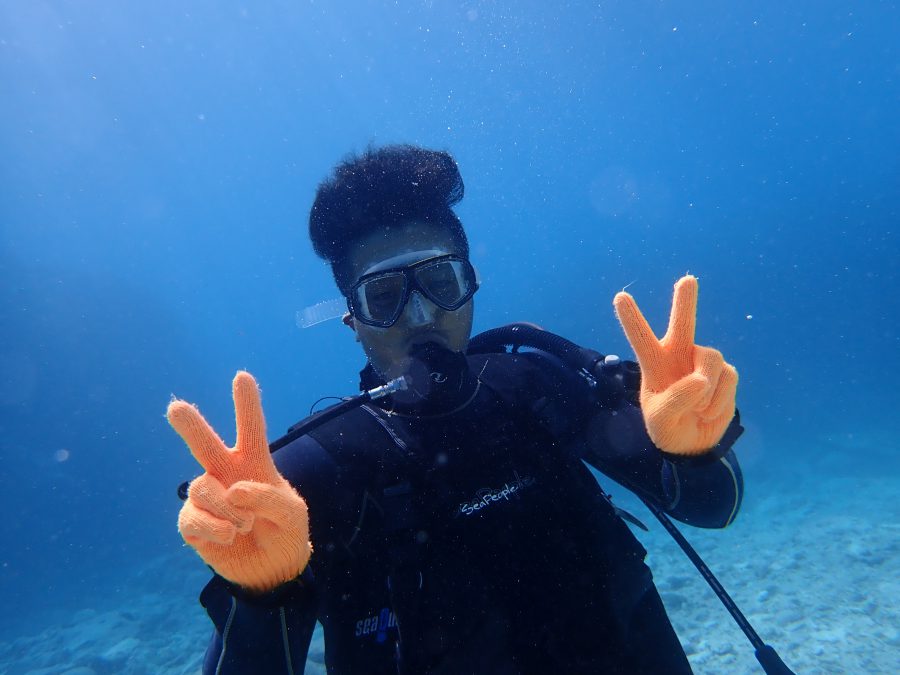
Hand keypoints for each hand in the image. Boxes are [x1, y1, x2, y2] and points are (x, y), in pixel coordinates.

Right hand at [168, 371, 311, 592]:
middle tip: (176, 408)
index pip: (251, 429)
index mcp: (255, 463)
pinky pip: (192, 518)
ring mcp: (207, 496)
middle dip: (190, 425)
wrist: (273, 569)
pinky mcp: (193, 522)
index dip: (246, 404)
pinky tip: (228, 536)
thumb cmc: (286, 531)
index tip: (242, 377)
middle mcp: (226, 473)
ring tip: (244, 525)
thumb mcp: (292, 513)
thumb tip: (233, 490)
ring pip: (202, 487)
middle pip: (204, 444)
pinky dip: (213, 528)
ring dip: (226, 508)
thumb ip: (269, 497)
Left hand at [613, 275, 737, 454]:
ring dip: (707, 390)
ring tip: (697, 409)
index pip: (641, 338)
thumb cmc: (668, 427)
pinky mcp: (725, 373)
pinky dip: (720, 400)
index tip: (620, 296)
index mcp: (654, 363)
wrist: (692, 443)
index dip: (631, 318)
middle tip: (687, 280)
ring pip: (710, 359)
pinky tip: (709, 411)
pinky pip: (728, 378)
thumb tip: (700, 378)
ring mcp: (702, 362)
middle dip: (686, 302)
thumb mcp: (661, 420)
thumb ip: (676, 399)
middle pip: (683, 324)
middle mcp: (678, 355)